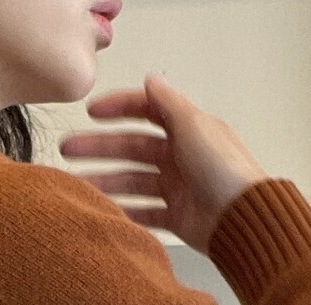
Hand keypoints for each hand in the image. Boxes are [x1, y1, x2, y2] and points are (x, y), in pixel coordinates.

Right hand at [59, 73, 268, 254]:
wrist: (241, 219)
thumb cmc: (224, 170)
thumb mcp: (193, 125)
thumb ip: (168, 103)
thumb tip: (151, 80)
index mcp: (187, 129)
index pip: (147, 111)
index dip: (119, 108)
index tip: (92, 113)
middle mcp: (180, 156)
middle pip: (132, 148)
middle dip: (100, 148)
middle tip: (69, 150)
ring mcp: (178, 187)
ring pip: (133, 180)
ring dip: (106, 181)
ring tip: (79, 186)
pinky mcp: (177, 216)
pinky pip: (144, 213)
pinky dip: (125, 212)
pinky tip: (105, 211)